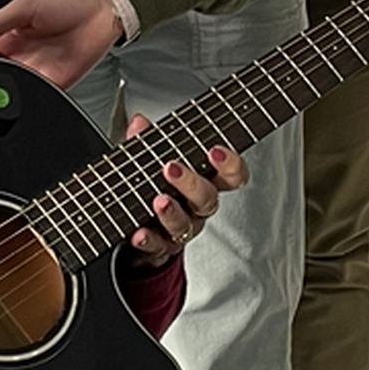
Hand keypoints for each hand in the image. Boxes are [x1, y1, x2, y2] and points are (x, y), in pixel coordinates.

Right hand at [0, 0, 123, 88]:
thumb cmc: (68, 0)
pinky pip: (37, 96)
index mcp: (7, 36)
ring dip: (7, 88)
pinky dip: (30, 96)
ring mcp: (36, 71)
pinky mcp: (54, 84)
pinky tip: (25, 87)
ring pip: (13, 88)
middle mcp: (19, 56)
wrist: (102, 10)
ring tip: (5, 79)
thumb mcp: (24, 5)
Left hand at [119, 113, 246, 266]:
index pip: (232, 175)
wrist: (136, 229)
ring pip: (185, 225)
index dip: (230, 165)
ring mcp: (181, 228)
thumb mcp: (148, 160)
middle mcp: (197, 207)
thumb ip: (145, 142)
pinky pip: (158, 246)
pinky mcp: (160, 247)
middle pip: (208, 199)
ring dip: (171, 212)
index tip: (216, 151)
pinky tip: (139, 233)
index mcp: (204, 181)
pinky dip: (148, 239)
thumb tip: (139, 122)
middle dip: (192, 183)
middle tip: (171, 168)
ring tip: (158, 201)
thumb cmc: (153, 186)